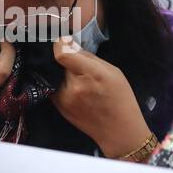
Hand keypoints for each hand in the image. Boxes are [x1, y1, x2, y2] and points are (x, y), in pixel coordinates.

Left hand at [49, 37, 150, 158]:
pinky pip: (53, 86)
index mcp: (92, 75)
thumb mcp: (113, 71)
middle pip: (59, 62)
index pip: (62, 54)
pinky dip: (59, 82)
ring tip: (77, 78)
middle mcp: (75, 87)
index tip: (64, 42)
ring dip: (62, 72)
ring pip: (54, 74)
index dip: (61, 44)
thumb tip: (69, 44)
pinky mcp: (58, 107)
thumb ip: (89, 57)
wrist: (118, 131)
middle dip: (66, 60)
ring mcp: (64, 99)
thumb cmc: (120, 99)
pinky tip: (73, 87)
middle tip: (77, 64)